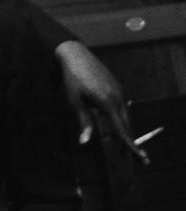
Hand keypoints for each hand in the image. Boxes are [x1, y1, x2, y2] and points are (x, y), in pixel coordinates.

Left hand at [54, 40, 147, 162]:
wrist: (75, 55)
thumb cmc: (72, 79)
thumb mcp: (75, 102)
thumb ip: (84, 122)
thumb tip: (85, 142)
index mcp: (107, 102)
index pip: (121, 128)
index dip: (128, 143)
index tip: (137, 155)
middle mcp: (117, 97)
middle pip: (126, 123)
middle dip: (128, 139)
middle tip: (129, 155)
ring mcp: (119, 91)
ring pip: (125, 114)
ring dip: (123, 128)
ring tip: (121, 142)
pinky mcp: (117, 87)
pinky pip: (121, 106)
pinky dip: (120, 117)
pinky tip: (115, 123)